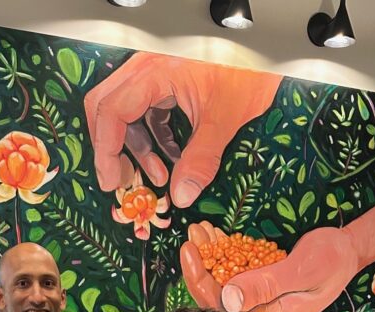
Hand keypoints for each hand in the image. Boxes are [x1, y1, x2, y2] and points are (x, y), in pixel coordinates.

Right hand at [85, 52, 280, 205]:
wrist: (268, 52)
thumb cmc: (249, 70)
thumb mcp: (225, 119)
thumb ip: (201, 159)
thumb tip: (181, 195)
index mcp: (155, 72)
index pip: (111, 111)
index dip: (106, 151)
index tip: (111, 182)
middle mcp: (148, 68)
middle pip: (106, 108)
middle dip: (110, 148)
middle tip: (121, 180)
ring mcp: (156, 73)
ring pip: (126, 112)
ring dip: (137, 148)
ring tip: (159, 177)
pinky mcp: (167, 81)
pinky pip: (147, 111)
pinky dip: (153, 138)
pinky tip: (172, 160)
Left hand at [181, 221, 360, 311]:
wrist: (352, 249)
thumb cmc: (335, 257)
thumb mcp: (302, 269)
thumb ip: (266, 285)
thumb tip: (229, 298)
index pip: (227, 311)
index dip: (203, 285)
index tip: (190, 255)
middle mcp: (268, 311)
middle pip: (223, 298)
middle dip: (203, 268)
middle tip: (192, 238)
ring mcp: (266, 298)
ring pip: (228, 283)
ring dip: (211, 257)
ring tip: (200, 230)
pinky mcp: (266, 283)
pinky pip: (239, 273)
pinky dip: (225, 254)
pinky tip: (215, 235)